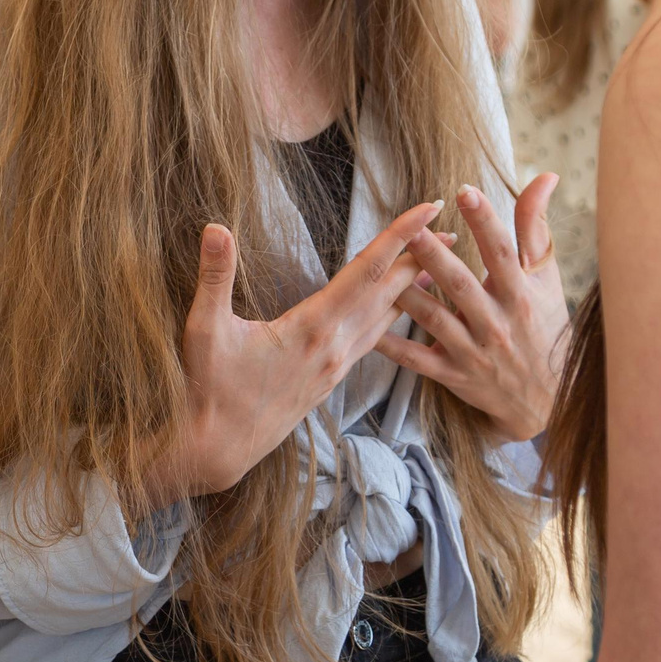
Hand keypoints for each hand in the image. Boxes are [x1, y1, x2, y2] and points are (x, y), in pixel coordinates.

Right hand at [143, 201, 441, 504]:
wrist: (218, 449)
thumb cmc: (210, 388)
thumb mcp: (206, 329)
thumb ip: (214, 276)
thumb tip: (214, 228)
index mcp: (313, 326)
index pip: (367, 270)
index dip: (400, 236)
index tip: (428, 211)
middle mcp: (335, 346)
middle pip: (389, 294)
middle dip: (423, 260)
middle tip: (454, 236)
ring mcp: (336, 365)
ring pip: (386, 320)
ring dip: (413, 291)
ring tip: (437, 269)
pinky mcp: (331, 379)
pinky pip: (374, 341)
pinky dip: (393, 319)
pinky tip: (397, 313)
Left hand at [375, 175, 567, 441]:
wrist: (548, 397)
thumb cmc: (545, 324)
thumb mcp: (545, 276)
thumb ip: (534, 226)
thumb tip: (545, 176)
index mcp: (519, 295)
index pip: (502, 252)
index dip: (485, 221)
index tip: (465, 190)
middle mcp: (496, 322)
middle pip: (460, 284)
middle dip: (435, 255)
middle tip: (412, 228)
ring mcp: (472, 350)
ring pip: (433, 318)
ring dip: (407, 292)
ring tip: (383, 267)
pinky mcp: (453, 373)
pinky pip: (416, 359)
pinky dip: (392, 346)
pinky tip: (369, 327)